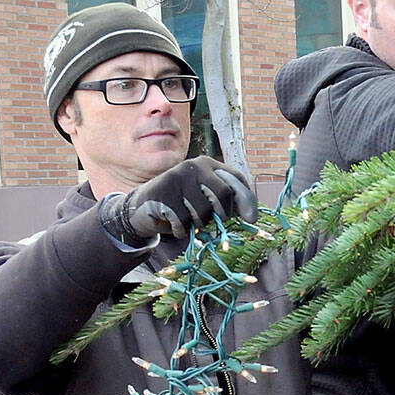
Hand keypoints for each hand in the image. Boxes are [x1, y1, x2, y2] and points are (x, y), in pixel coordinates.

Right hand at [99, 157, 257, 245]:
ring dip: (198, 224)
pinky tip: (172, 222)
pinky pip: (184, 221)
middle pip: (223, 194)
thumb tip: (251, 217)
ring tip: (186, 218)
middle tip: (212, 223)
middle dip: (222, 214)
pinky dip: (181, 229)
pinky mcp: (163, 193)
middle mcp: (194, 166)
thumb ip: (225, 201)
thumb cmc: (181, 205)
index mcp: (208, 164)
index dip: (247, 200)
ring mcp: (177, 178)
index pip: (236, 180)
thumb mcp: (205, 198)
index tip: (252, 219)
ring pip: (203, 211)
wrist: (142, 208)